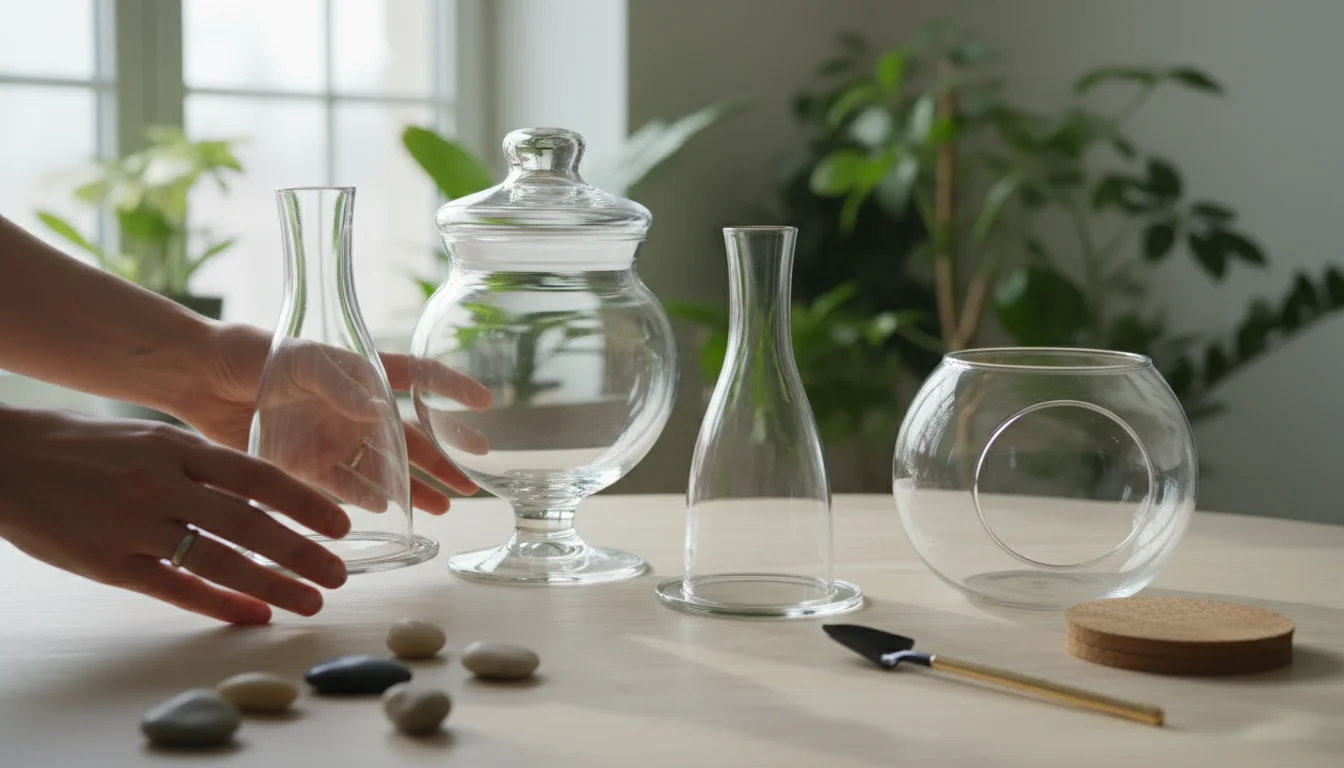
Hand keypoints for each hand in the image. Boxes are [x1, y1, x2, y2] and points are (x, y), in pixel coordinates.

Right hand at [0, 408, 350, 623]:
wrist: (3, 461)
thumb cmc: (82, 448)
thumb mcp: (149, 438)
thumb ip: (200, 463)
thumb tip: (262, 490)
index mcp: (176, 447)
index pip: (256, 475)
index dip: (304, 501)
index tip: (341, 523)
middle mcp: (160, 484)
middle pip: (248, 523)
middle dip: (301, 552)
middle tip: (340, 573)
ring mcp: (133, 526)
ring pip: (218, 560)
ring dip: (272, 585)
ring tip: (310, 601)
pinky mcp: (108, 563)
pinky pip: (175, 588)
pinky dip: (219, 604)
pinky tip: (254, 616)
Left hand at [173, 324, 490, 513]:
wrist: (202, 377)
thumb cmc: (256, 354)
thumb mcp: (302, 360)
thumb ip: (341, 385)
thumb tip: (378, 413)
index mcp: (363, 373)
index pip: (419, 376)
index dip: (452, 387)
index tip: (484, 403)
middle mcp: (355, 409)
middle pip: (410, 436)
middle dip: (443, 459)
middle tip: (472, 483)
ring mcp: (334, 437)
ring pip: (384, 467)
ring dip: (413, 487)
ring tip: (443, 507)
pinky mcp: (307, 463)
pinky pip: (343, 485)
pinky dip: (365, 498)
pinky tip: (386, 509)